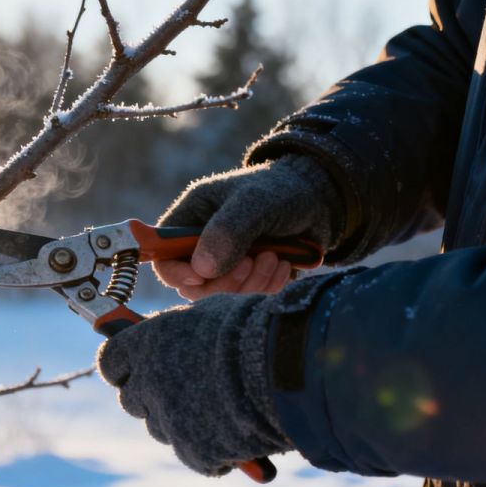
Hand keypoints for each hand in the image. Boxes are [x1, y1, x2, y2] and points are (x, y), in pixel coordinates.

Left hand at [97, 294, 292, 475]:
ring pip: (161, 428)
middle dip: (150, 395)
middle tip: (181, 388)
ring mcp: (169, 421)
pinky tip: (236, 432)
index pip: (111, 361)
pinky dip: (212, 449)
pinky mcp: (193, 452)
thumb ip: (181, 331)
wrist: (284, 367)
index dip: (124, 365)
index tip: (134, 367)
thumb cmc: (252, 330)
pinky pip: (195, 455)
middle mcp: (148, 383)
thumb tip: (177, 335)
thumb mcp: (208, 315)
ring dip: (180, 421)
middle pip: (131, 399)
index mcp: (145, 344)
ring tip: (217, 406)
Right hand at [154, 154, 342, 300]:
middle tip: (250, 264)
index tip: (200, 276)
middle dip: (223, 281)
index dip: (175, 272)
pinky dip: (268, 286)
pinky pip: (250, 296)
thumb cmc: (282, 190)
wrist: (322, 199)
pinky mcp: (250, 275)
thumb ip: (227, 231)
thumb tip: (202, 270)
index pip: (163, 254)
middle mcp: (203, 242)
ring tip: (274, 257)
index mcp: (191, 217)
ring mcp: (227, 261)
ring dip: (251, 282)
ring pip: (223, 294)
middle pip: (193, 284)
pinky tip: (284, 264)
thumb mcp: (254, 203)